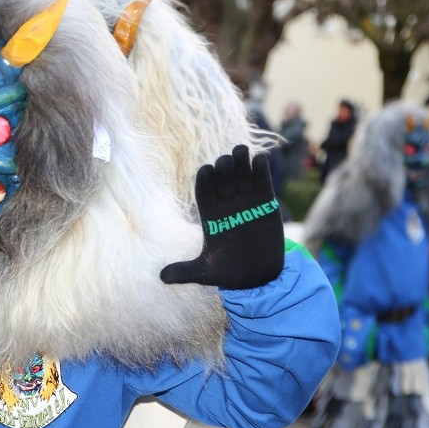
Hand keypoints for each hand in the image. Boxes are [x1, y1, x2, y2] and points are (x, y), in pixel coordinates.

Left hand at [161, 145, 283, 289]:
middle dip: (224, 168)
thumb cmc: (228, 272)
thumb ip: (186, 271)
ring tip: (242, 149)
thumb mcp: (206, 272)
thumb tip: (162, 278)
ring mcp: (246, 202)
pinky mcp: (266, 203)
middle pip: (223, 180)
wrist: (257, 276)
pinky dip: (261, 171)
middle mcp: (227, 205)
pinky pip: (262, 183)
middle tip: (226, 159)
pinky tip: (261, 159)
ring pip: (242, 176)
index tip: (206, 170)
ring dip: (242, 162)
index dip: (205, 181)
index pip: (205, 192)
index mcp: (211, 215)